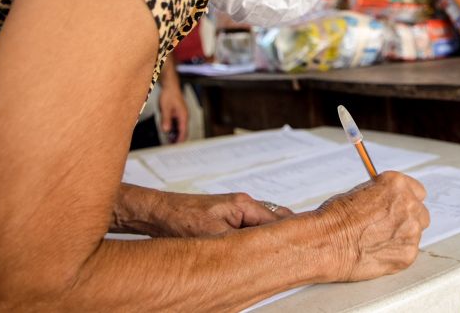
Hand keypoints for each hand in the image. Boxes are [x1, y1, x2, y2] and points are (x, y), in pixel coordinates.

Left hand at [112, 185, 292, 237]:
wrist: (157, 213)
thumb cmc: (179, 218)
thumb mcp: (213, 235)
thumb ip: (239, 241)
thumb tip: (258, 253)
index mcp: (243, 204)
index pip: (277, 221)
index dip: (290, 235)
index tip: (302, 246)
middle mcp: (242, 206)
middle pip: (273, 222)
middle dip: (283, 237)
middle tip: (296, 252)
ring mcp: (234, 212)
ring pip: (261, 228)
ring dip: (268, 240)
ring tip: (278, 255)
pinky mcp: (225, 220)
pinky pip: (250, 230)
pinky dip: (256, 240)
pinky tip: (256, 253)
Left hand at [158, 82, 187, 142]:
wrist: (170, 86)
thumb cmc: (170, 94)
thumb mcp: (165, 108)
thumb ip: (166, 120)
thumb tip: (166, 130)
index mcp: (183, 115)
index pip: (183, 131)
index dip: (180, 140)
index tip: (175, 146)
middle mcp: (184, 116)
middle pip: (183, 131)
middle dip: (178, 139)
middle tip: (171, 145)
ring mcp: (181, 115)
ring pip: (180, 128)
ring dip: (175, 134)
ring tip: (169, 140)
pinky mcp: (178, 113)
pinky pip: (177, 124)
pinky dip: (174, 129)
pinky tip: (168, 131)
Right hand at [315, 171, 429, 280]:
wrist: (326, 241)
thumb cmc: (335, 217)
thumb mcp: (360, 192)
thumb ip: (382, 195)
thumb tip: (389, 202)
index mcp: (396, 184)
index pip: (417, 191)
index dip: (406, 199)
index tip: (400, 206)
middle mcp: (408, 204)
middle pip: (420, 212)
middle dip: (407, 218)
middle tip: (388, 226)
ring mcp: (411, 230)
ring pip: (415, 233)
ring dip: (402, 235)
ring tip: (377, 240)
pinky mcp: (408, 253)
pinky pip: (409, 251)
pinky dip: (397, 252)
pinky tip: (378, 251)